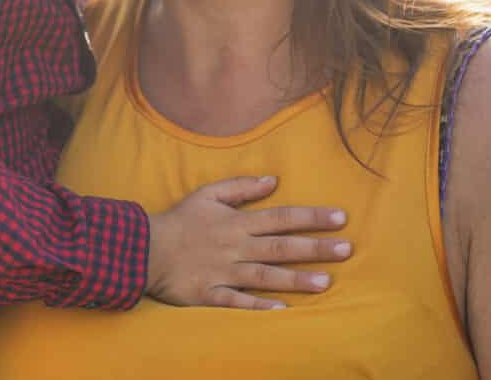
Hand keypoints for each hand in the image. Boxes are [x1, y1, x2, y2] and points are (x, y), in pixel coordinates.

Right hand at [146, 175, 350, 309]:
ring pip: (264, 275)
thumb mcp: (207, 194)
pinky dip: (258, 307)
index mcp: (235, 222)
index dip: (310, 217)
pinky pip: (236, 302)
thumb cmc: (179, 220)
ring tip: (325, 282)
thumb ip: (240, 187)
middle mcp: (234, 247)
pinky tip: (282, 312)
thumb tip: (272, 180)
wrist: (144, 247)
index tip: (341, 218)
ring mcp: (223, 272)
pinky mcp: (209, 294)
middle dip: (313, 248)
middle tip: (346, 249)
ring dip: (294, 279)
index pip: (280, 217)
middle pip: (279, 246)